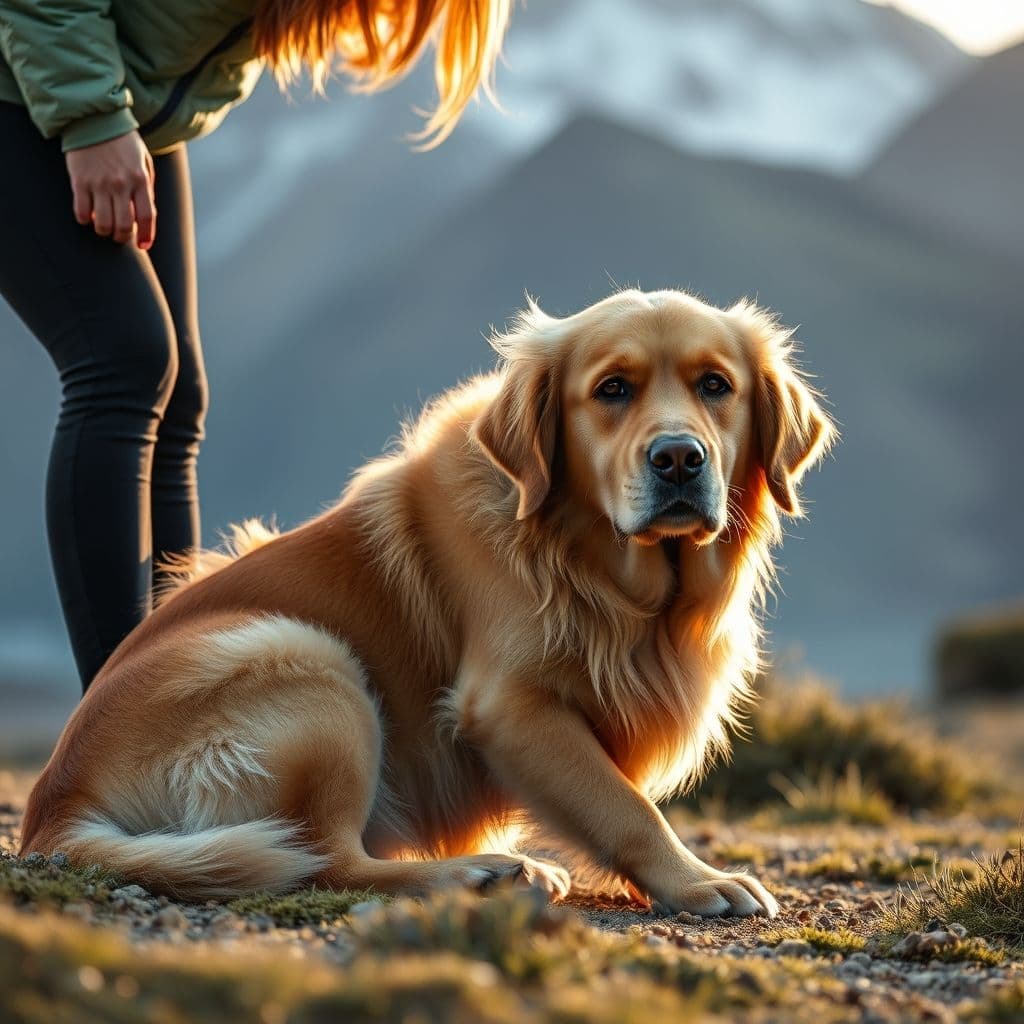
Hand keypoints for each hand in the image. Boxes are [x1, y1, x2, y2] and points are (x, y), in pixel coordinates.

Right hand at [65, 131, 155, 248]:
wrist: (94, 118)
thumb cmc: (122, 141)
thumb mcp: (144, 160)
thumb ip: (147, 186)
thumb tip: (145, 214)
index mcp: (140, 179)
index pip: (147, 217)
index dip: (146, 236)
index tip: (143, 246)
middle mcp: (121, 184)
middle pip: (124, 226)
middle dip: (123, 237)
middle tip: (120, 236)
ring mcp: (99, 183)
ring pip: (103, 224)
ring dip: (104, 231)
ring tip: (104, 227)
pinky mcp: (79, 181)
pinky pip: (81, 212)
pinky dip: (85, 220)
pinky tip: (88, 216)